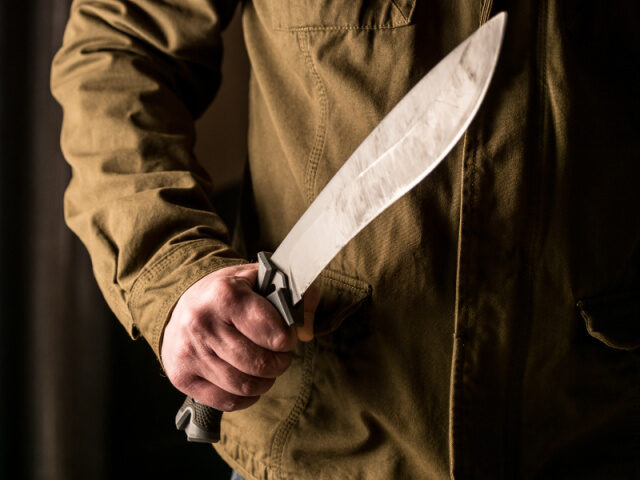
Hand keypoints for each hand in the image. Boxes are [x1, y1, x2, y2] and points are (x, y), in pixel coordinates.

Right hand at [161, 263, 319, 411]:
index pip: (274, 333)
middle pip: (259, 364)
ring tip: (265, 369)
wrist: (180, 307)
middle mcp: (203, 323)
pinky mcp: (182, 376)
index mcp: (225, 295)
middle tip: (280, 356)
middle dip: (279, 364)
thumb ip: (295, 295)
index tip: (286, 337)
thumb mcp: (260, 280)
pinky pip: (226, 401)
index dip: (288, 339)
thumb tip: (306, 331)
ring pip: (243, 386)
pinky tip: (247, 382)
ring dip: (264, 382)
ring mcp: (189, 352)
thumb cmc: (227, 294)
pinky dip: (245, 398)